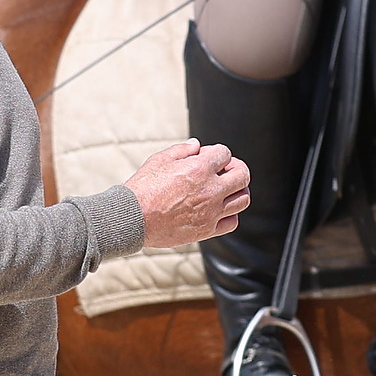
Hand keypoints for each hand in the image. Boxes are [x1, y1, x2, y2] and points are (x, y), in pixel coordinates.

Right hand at [128, 140, 249, 249]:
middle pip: (242, 175)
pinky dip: (230, 214)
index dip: (217, 153)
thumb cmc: (143, 188)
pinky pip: (232, 221)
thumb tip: (197, 145)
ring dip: (238, 190)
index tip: (207, 158)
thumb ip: (182, 150)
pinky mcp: (207, 230)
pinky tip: (219, 209)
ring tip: (226, 190)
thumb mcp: (159, 160)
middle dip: (236, 168)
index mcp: (199, 169)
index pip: (225, 153)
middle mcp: (210, 190)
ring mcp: (211, 212)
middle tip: (225, 171)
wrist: (132, 219)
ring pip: (243, 199)